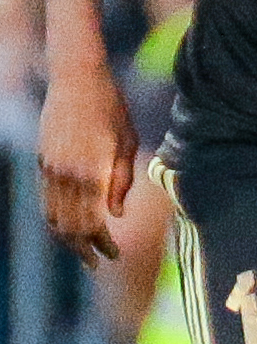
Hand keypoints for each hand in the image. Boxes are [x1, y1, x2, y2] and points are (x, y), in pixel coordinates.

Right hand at [36, 56, 136, 266]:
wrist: (77, 80)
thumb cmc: (112, 110)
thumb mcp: (128, 144)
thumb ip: (121, 182)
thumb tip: (114, 216)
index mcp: (93, 171)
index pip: (94, 222)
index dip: (103, 244)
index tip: (115, 255)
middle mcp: (67, 174)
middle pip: (71, 226)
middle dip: (85, 248)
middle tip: (100, 262)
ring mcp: (50, 168)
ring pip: (53, 217)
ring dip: (67, 239)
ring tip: (83, 252)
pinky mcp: (42, 162)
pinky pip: (45, 200)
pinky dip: (55, 219)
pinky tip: (68, 228)